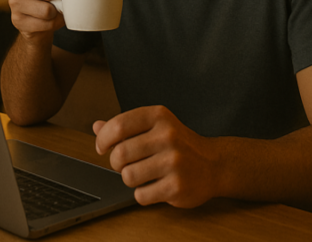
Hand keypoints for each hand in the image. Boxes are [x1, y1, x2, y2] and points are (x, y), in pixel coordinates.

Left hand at [93, 106, 221, 207]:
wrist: (214, 164)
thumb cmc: (178, 143)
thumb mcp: (154, 126)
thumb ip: (125, 126)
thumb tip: (96, 127)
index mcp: (158, 117)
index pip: (118, 126)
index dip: (103, 139)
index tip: (102, 147)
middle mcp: (168, 136)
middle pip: (120, 153)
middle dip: (116, 162)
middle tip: (124, 163)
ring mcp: (174, 162)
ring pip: (128, 176)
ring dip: (129, 178)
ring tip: (141, 174)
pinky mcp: (177, 186)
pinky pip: (141, 195)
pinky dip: (142, 193)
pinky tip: (154, 185)